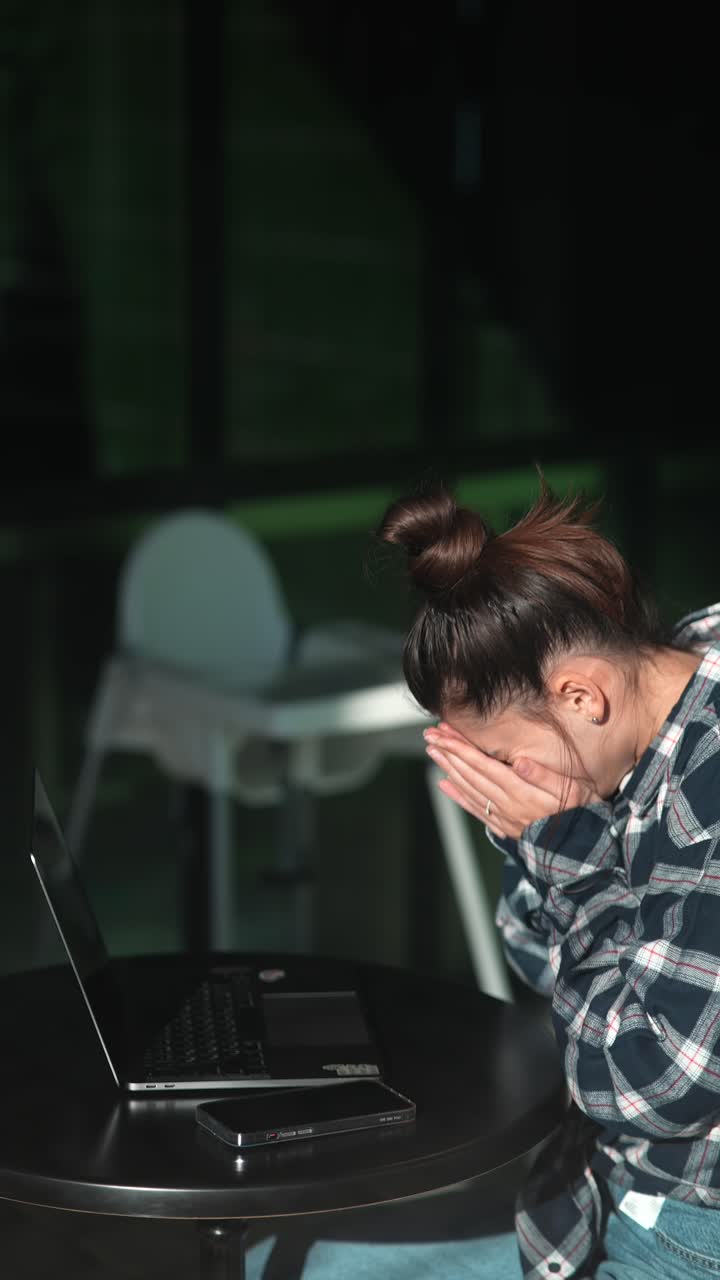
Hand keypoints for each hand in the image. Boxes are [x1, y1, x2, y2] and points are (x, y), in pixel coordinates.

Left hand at [424, 722, 599, 840]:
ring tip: (433, 752)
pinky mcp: (504, 826)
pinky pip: (475, 809)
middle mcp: (507, 804)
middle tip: (430, 736)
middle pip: (470, 774)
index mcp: (521, 792)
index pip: (482, 764)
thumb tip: (521, 761)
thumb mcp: (575, 790)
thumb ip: (545, 776)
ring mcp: (503, 817)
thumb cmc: (583, 814)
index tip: (443, 733)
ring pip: (468, 789)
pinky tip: (445, 784)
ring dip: (448, 769)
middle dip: (448, 752)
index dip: (460, 747)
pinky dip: (457, 795)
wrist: (583, 853)